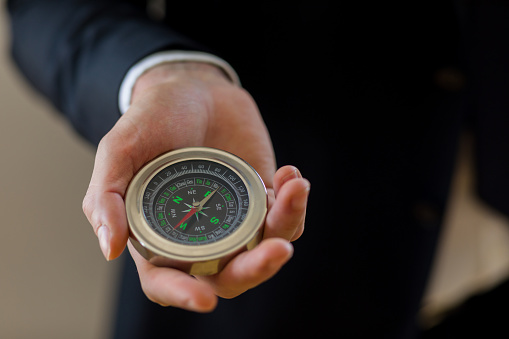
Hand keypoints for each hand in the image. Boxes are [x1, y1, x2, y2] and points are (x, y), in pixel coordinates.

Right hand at [82, 62, 309, 311]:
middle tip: (277, 250)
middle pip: (228, 274)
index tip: (204, 300)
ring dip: (286, 228)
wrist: (192, 88)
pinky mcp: (260, 199)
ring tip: (293, 187)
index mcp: (158, 235)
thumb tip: (109, 249)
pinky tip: (291, 175)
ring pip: (263, 248)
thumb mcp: (118, 150)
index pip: (167, 280)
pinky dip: (294, 204)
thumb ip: (106, 196)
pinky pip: (284, 218)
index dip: (182, 295)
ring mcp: (233, 219)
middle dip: (255, 269)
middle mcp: (198, 236)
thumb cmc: (151, 120)